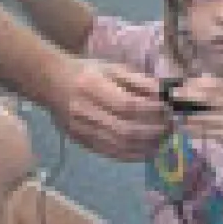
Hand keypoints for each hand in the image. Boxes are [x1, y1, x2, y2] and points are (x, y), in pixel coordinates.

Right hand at [51, 56, 169, 161]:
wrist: (51, 82)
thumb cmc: (87, 71)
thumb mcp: (112, 68)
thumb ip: (139, 82)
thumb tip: (165, 97)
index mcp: (92, 86)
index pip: (127, 105)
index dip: (152, 111)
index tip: (168, 110)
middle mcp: (84, 111)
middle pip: (125, 130)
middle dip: (153, 132)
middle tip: (170, 128)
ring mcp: (81, 130)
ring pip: (119, 146)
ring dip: (146, 146)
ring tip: (162, 140)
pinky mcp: (81, 141)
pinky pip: (110, 154)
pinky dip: (132, 155)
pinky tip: (146, 150)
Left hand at [172, 74, 222, 158]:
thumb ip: (222, 94)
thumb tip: (193, 85)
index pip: (217, 83)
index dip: (199, 82)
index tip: (185, 83)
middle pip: (209, 97)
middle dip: (188, 95)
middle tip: (173, 94)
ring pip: (205, 116)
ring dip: (188, 114)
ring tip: (175, 112)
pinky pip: (207, 131)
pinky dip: (194, 129)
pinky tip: (184, 127)